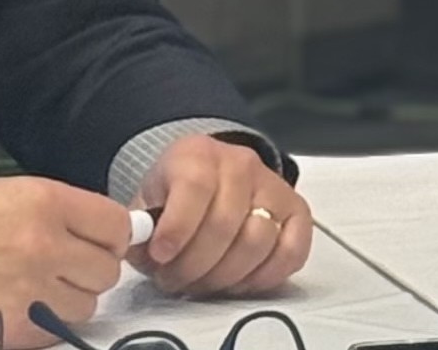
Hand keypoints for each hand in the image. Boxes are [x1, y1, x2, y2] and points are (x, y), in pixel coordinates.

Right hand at [0, 177, 130, 348]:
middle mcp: (43, 245)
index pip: (115, 225)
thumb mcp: (3, 192)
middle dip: (89, 269)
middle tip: (64, 266)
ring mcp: (30, 293)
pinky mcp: (12, 332)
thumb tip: (98, 231)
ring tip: (33, 287)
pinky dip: (44, 324)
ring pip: (85, 306)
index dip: (112, 236)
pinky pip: (55, 334)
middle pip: (106, 270)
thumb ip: (56, 211)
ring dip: (68, 300)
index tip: (103, 242)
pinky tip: (15, 307)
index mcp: (43, 201)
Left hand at [132, 134, 311, 297]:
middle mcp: (241, 164)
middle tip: (174, 281)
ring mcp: (273, 186)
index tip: (160, 257)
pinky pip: (292, 252)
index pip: (195, 187)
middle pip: (224, 224)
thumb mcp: (149, 199)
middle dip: (194, 265)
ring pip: (257, 241)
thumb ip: (142, 226)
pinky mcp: (297, 212)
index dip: (177, 228)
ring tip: (201, 285)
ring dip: (225, 277)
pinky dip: (265, 277)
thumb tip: (140, 250)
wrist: (211, 177)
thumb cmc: (176, 194)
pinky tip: (238, 283)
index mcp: (198, 154)